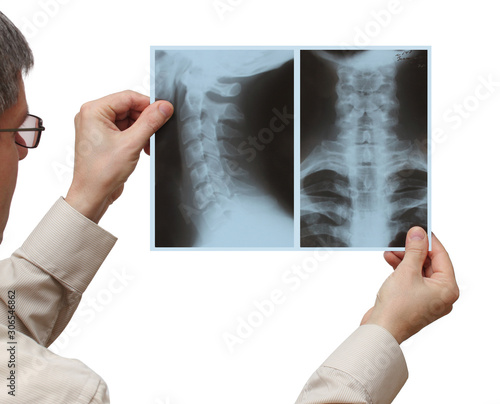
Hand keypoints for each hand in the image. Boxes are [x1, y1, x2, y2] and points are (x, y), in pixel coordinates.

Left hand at [65, 91, 172, 222]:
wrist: (92, 196)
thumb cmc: (101, 173)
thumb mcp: (132, 144)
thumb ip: (150, 122)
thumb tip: (164, 107)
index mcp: (93, 111)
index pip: (128, 97)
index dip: (148, 104)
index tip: (164, 112)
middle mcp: (93, 116)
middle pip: (129, 107)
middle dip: (145, 120)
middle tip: (157, 132)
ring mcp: (98, 128)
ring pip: (129, 119)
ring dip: (142, 130)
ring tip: (148, 145)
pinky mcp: (104, 139)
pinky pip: (125, 130)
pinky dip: (137, 137)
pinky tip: (143, 148)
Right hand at [361, 227, 458, 343]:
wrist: (381, 330)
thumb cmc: (397, 308)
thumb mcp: (407, 272)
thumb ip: (414, 250)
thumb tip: (419, 233)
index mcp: (447, 289)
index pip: (441, 256)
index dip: (429, 241)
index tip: (419, 228)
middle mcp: (441, 295)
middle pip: (430, 263)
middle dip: (413, 250)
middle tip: (402, 238)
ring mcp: (427, 299)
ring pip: (419, 270)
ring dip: (405, 258)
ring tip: (391, 249)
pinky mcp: (413, 301)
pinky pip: (411, 279)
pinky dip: (401, 269)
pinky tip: (390, 260)